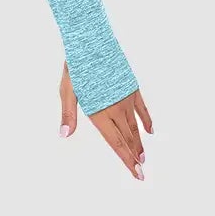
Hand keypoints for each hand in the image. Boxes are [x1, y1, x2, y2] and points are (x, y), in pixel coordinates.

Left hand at [58, 62, 151, 180]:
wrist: (93, 42)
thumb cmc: (76, 67)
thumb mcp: (67, 92)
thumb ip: (68, 115)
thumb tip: (64, 135)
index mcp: (100, 112)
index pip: (116, 143)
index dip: (126, 159)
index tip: (136, 173)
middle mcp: (116, 108)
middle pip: (127, 138)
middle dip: (134, 157)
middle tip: (142, 173)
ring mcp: (126, 99)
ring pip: (135, 126)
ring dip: (139, 143)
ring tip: (143, 157)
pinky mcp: (132, 88)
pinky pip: (142, 109)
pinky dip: (146, 121)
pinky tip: (149, 131)